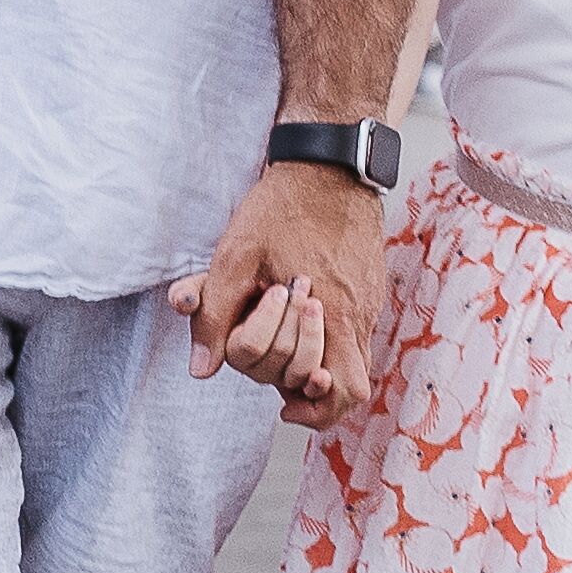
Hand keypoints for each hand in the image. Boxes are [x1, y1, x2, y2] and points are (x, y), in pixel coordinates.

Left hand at [186, 158, 388, 423]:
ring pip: (355, 361)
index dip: (312, 408)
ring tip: (282, 341)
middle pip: (351, 385)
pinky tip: (295, 313)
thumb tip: (202, 368)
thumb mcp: (235, 257)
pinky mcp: (368, 287)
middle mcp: (359, 315)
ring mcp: (369, 302)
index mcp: (332, 313)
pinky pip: (354, 332)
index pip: (340, 391)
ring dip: (316, 362)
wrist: (329, 165)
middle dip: (305, 383)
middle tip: (276, 365)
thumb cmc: (282, 208)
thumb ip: (217, 313)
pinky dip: (325, 338)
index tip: (282, 404)